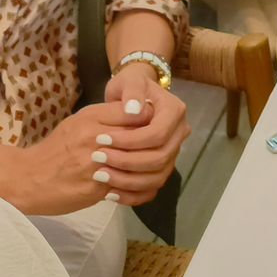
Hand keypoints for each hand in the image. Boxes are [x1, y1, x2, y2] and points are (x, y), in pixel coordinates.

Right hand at [0, 91, 184, 214]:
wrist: (27, 179)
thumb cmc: (56, 147)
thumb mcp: (80, 121)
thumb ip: (109, 115)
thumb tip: (142, 111)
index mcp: (94, 119)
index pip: (138, 114)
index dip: (153, 118)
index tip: (159, 122)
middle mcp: (97, 140)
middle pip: (145, 138)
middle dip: (159, 143)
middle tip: (165, 145)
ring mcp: (98, 166)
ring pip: (143, 165)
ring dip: (154, 167)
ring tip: (156, 166)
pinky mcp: (97, 190)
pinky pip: (132, 190)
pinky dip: (142, 189)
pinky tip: (144, 186)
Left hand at [95, 68, 189, 202]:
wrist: (132, 96)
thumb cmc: (129, 86)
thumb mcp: (129, 81)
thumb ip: (132, 92)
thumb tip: (134, 111)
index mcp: (174, 111)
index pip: (158, 133)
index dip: (130, 140)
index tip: (101, 139)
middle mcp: (179, 133)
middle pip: (160, 157)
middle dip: (126, 161)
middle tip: (97, 157)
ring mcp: (172, 152)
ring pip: (157, 176)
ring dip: (127, 180)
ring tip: (99, 175)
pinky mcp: (162, 167)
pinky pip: (153, 188)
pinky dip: (132, 195)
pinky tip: (109, 193)